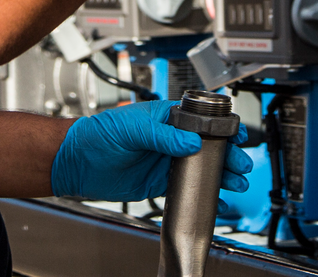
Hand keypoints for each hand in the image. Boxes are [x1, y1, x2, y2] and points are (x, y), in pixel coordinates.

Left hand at [50, 100, 252, 201]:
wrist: (76, 161)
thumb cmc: (98, 133)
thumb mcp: (132, 127)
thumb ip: (163, 135)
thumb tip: (192, 142)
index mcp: (166, 117)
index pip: (202, 120)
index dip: (222, 128)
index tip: (237, 136)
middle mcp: (170, 138)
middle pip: (208, 146)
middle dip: (228, 155)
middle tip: (241, 164)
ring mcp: (165, 161)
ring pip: (201, 168)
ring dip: (220, 175)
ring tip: (236, 183)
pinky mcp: (158, 182)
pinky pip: (185, 188)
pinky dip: (202, 195)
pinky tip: (215, 201)